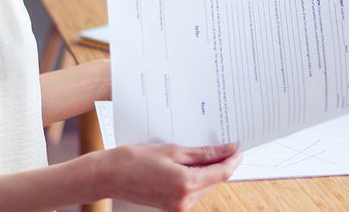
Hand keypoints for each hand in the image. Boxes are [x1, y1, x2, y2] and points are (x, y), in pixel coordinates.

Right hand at [85, 142, 241, 210]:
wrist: (109, 175)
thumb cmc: (136, 159)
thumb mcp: (173, 150)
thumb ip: (204, 153)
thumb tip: (228, 150)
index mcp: (187, 184)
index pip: (222, 173)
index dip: (233, 159)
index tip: (239, 147)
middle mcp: (185, 201)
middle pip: (215, 181)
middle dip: (221, 164)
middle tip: (223, 144)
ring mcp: (178, 206)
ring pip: (205, 186)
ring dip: (208, 171)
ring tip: (203, 151)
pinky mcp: (171, 207)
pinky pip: (192, 191)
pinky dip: (196, 178)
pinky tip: (190, 163)